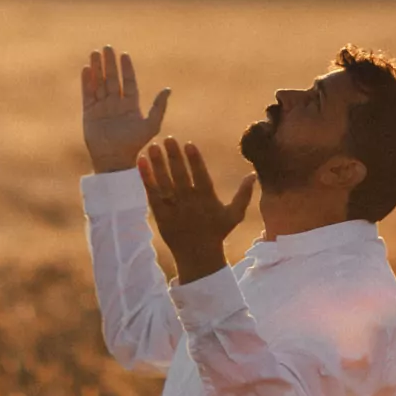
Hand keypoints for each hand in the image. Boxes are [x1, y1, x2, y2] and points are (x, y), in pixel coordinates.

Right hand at [81, 45, 170, 172]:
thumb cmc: (134, 144)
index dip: (126, 68)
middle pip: (112, 79)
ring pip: (99, 83)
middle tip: (107, 47)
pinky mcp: (89, 113)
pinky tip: (87, 68)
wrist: (114, 160)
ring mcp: (102, 107)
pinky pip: (88, 93)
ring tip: (95, 52)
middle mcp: (116, 104)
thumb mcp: (151, 125)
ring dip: (97, 68)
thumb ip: (159, 107)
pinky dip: (87, 81)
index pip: (128, 82)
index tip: (124, 54)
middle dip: (110, 63)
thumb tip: (168, 89)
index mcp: (131, 105)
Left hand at [138, 137, 255, 283]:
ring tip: (153, 146)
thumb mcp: (234, 215)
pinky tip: (142, 162)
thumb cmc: (218, 232)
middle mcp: (189, 202)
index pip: (200, 175)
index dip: (195, 160)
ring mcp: (174, 208)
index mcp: (207, 199)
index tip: (189, 144)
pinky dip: (146, 178)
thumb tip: (253, 175)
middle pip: (180, 175)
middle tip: (168, 139)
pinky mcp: (160, 214)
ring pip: (164, 182)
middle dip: (174, 157)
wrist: (197, 256)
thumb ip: (243, 194)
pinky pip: (152, 193)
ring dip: (158, 163)